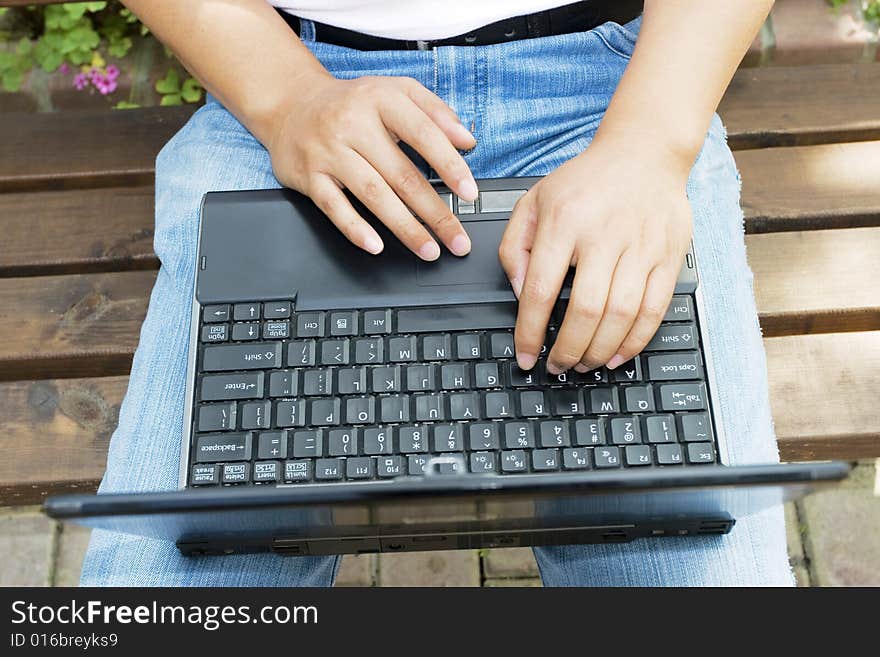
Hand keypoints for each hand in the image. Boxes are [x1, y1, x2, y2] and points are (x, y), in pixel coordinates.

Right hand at [265, 73, 477, 259]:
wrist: (291, 104)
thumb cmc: (352, 103)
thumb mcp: (395, 91)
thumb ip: (435, 112)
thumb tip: (467, 140)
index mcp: (380, 99)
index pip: (423, 133)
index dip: (450, 165)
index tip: (469, 193)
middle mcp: (353, 124)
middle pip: (402, 174)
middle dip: (434, 212)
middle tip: (457, 239)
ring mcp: (329, 151)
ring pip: (373, 194)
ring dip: (404, 227)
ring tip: (429, 249)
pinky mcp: (309, 175)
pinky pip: (334, 207)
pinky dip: (355, 228)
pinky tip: (376, 245)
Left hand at [499, 133, 692, 372]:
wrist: (644, 152)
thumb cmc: (584, 181)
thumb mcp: (533, 201)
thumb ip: (514, 247)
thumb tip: (521, 295)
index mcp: (563, 220)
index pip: (541, 289)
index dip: (530, 332)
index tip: (525, 355)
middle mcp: (603, 234)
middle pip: (585, 310)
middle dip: (568, 349)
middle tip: (557, 365)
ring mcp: (641, 246)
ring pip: (622, 315)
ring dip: (599, 350)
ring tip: (584, 363)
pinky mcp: (668, 256)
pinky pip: (654, 310)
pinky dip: (635, 341)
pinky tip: (617, 355)